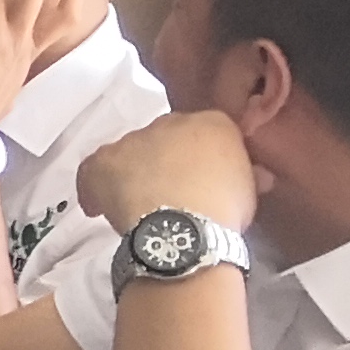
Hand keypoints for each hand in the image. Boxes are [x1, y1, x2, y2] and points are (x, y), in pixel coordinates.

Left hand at [77, 107, 260, 237]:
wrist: (186, 228)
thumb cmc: (225, 211)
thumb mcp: (249, 190)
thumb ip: (249, 173)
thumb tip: (259, 175)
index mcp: (213, 124)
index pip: (203, 132)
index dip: (197, 157)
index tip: (197, 179)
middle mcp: (170, 122)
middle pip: (163, 139)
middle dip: (164, 163)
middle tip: (167, 194)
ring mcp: (133, 140)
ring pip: (128, 153)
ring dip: (131, 175)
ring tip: (136, 206)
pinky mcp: (104, 162)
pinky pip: (91, 171)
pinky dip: (92, 189)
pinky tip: (96, 207)